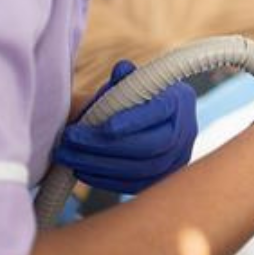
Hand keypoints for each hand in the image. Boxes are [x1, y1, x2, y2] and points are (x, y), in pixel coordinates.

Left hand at [54, 60, 197, 194]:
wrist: (155, 121)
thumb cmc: (139, 97)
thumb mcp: (133, 82)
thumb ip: (126, 78)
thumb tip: (121, 69)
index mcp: (179, 102)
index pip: (159, 113)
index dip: (131, 121)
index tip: (100, 125)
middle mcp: (185, 133)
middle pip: (149, 146)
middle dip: (103, 146)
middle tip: (69, 139)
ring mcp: (176, 160)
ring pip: (140, 169)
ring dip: (98, 164)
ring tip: (68, 156)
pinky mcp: (162, 179)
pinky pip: (134, 185)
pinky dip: (105, 180)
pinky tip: (81, 170)